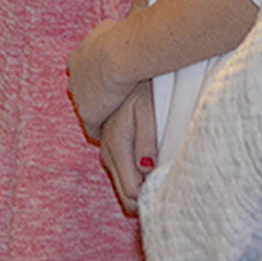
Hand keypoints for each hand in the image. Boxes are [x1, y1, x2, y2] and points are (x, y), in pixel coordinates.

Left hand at [67, 19, 139, 132]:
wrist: (120, 53)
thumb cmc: (122, 37)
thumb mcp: (112, 27)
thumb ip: (112, 31)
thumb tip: (122, 21)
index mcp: (78, 56)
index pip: (84, 69)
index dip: (97, 75)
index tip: (108, 80)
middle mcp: (74, 76)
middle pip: (82, 88)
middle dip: (95, 93)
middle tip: (111, 99)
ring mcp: (79, 95)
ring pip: (87, 107)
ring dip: (98, 111)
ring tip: (112, 119)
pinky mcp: (87, 112)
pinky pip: (92, 126)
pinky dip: (100, 129)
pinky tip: (111, 134)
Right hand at [92, 79, 157, 214]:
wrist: (121, 57)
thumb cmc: (142, 84)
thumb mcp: (148, 111)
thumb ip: (146, 141)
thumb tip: (146, 169)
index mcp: (116, 144)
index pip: (129, 188)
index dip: (144, 200)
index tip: (160, 203)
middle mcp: (104, 144)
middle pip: (119, 183)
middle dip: (136, 196)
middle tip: (156, 202)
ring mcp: (101, 137)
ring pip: (114, 170)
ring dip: (130, 180)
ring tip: (150, 184)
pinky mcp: (103, 129)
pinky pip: (111, 156)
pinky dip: (125, 166)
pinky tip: (138, 162)